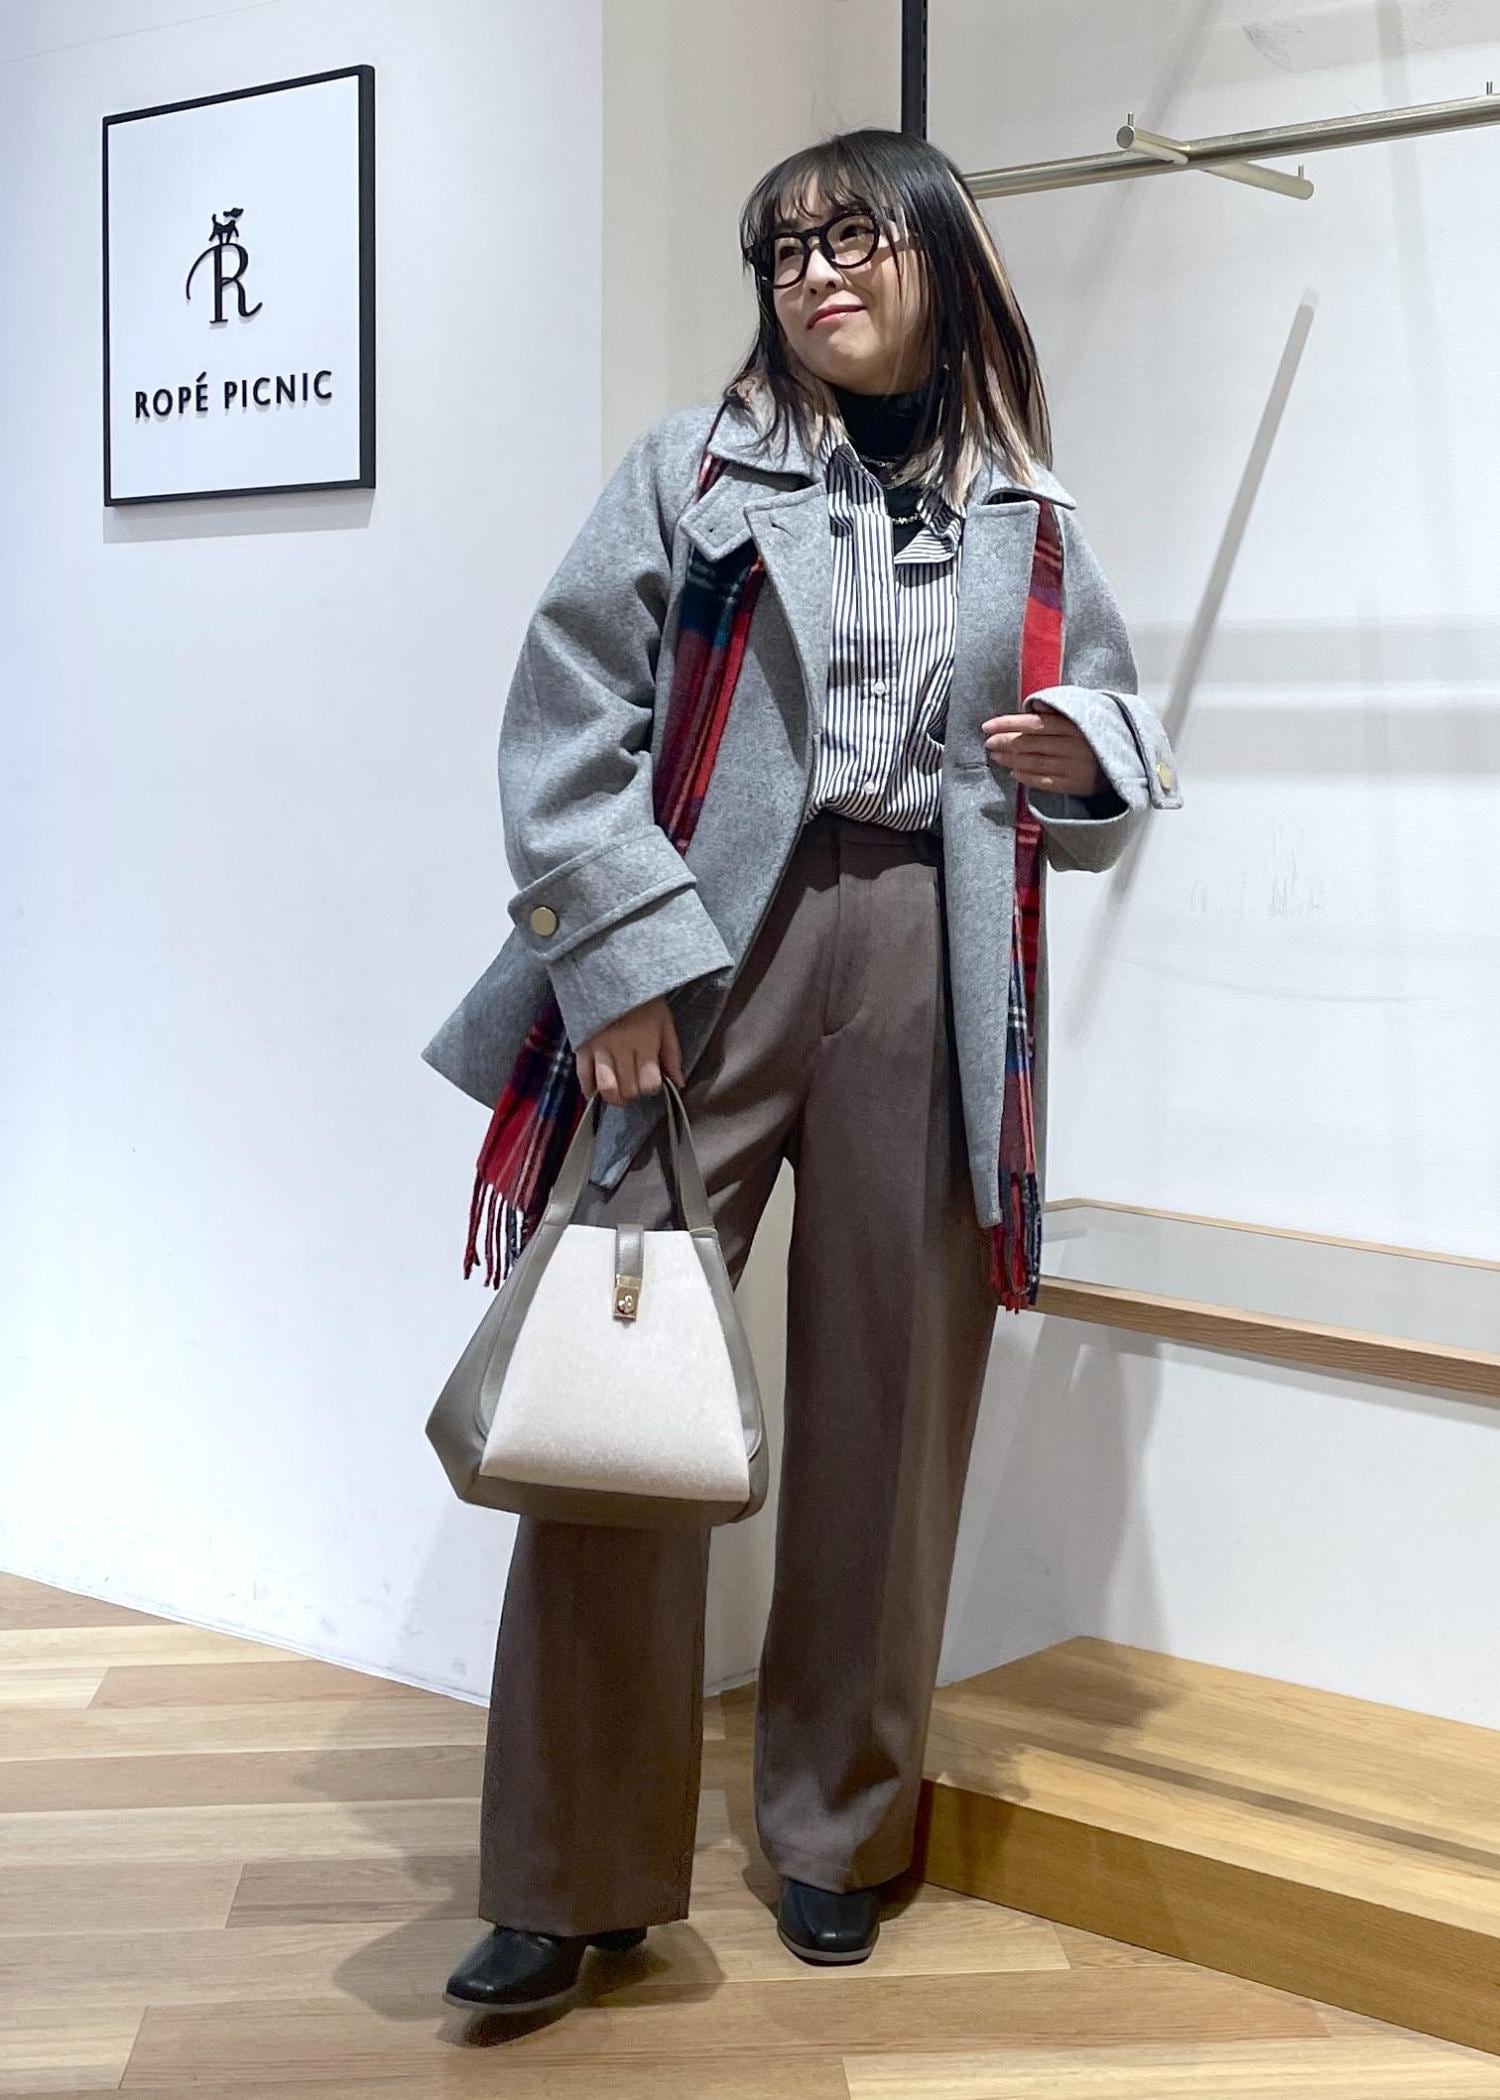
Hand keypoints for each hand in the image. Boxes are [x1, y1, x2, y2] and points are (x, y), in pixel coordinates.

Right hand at [576, 995, 684, 1106]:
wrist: (613, 974)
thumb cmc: (644, 1000)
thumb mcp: (665, 1022)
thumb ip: (672, 1055)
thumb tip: (678, 1083)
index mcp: (645, 1042)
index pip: (648, 1083)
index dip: (652, 1088)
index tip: (652, 1080)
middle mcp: (621, 1048)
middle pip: (628, 1089)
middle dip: (634, 1094)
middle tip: (635, 1085)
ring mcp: (599, 1047)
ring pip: (605, 1087)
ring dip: (613, 1097)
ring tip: (618, 1092)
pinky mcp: (582, 1045)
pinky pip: (582, 1075)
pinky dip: (588, 1087)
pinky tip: (596, 1088)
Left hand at [980, 700, 1105, 795]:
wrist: (1125, 763)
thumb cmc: (1097, 736)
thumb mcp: (1083, 717)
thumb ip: (1058, 712)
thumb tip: (1031, 707)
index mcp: (1072, 725)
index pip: (1033, 723)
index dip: (1007, 724)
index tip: (987, 727)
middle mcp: (1071, 745)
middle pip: (1030, 744)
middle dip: (1004, 743)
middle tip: (988, 743)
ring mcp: (1072, 766)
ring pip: (1034, 763)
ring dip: (1011, 760)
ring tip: (996, 757)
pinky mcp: (1074, 784)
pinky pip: (1044, 781)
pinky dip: (1026, 778)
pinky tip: (1014, 773)